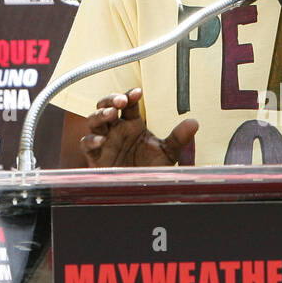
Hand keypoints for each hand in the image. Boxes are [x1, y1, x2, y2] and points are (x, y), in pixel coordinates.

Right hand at [79, 88, 197, 166]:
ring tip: (111, 114)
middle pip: (105, 106)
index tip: (138, 92)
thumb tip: (194, 122)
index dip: (130, 95)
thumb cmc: (151, 168)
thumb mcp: (168, 152)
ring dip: (100, 115)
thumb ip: (179, 137)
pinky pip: (86, 144)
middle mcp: (116, 129)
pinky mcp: (96, 157)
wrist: (142, 189)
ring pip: (93, 121)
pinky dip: (91, 140)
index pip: (128, 103)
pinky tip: (101, 140)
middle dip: (110, 100)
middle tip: (120, 101)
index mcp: (132, 124)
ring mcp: (104, 142)